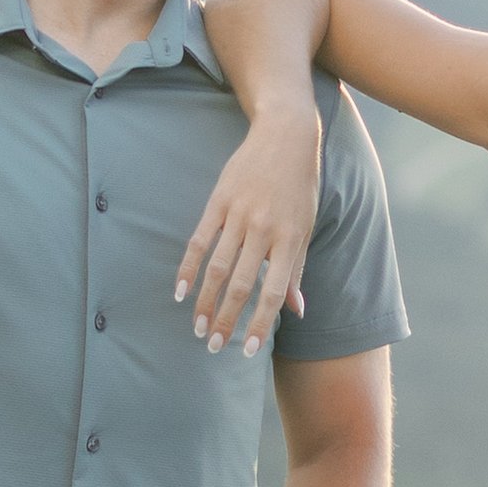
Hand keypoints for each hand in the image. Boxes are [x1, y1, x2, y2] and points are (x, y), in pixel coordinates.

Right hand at [175, 106, 320, 357]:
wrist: (285, 137)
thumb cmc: (300, 187)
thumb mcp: (306, 227)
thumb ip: (297, 270)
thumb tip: (297, 310)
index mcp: (290, 240)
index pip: (272, 292)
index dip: (258, 323)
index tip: (247, 349)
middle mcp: (264, 230)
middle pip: (240, 285)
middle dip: (226, 320)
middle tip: (214, 346)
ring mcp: (239, 215)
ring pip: (217, 267)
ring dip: (206, 302)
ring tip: (198, 328)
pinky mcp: (219, 201)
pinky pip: (200, 240)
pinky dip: (189, 267)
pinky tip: (181, 292)